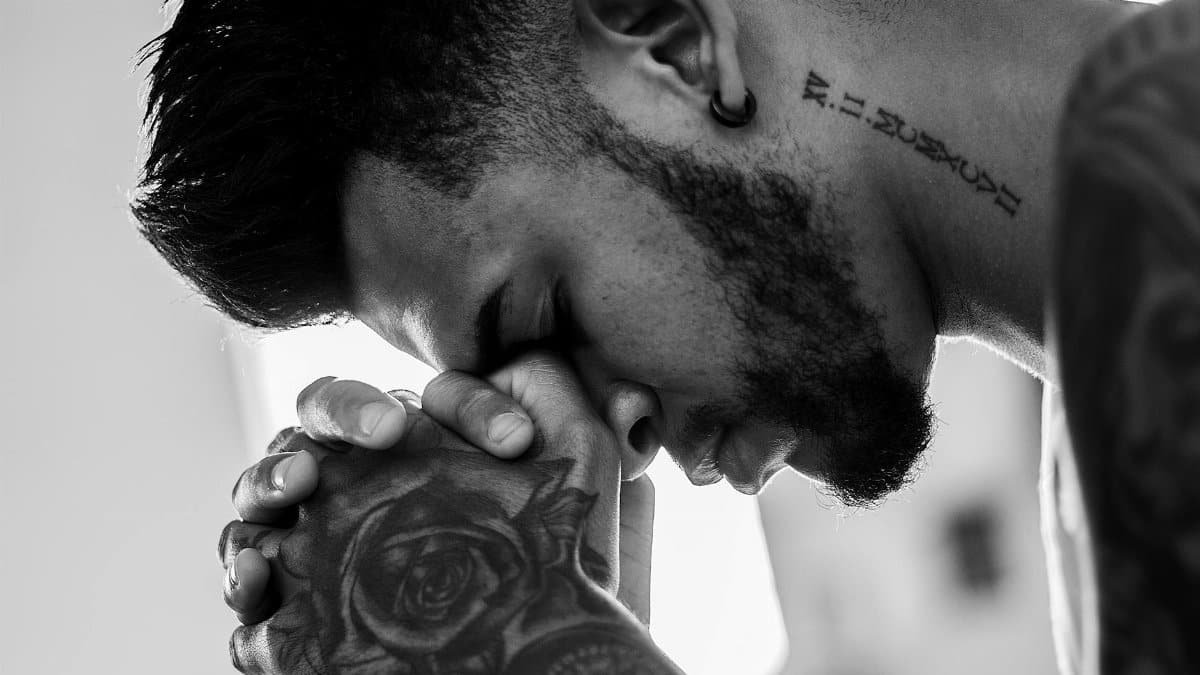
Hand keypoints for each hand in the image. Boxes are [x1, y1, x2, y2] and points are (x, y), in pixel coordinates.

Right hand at [219, 353, 655, 672]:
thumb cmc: (556, 596)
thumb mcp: (586, 524)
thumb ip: (597, 449)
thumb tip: (628, 401)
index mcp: (423, 452)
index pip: (431, 401)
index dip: (467, 408)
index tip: (515, 442)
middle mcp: (359, 487)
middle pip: (321, 423)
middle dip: (342, 412)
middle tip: (388, 431)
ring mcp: (314, 548)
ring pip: (264, 493)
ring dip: (271, 477)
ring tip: (301, 485)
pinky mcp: (291, 618)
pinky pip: (247, 593)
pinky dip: (243, 577)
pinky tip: (259, 577)